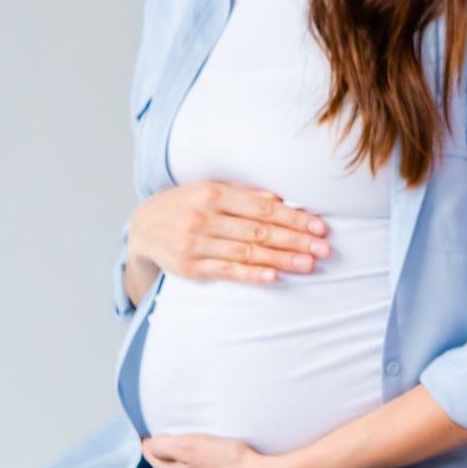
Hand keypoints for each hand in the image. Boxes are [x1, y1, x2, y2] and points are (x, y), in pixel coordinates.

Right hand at [125, 182, 329, 301]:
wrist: (142, 227)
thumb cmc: (188, 205)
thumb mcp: (212, 190)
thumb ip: (245, 195)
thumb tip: (281, 200)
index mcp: (213, 194)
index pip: (263, 208)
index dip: (294, 218)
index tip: (320, 228)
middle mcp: (203, 218)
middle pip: (259, 231)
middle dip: (295, 241)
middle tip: (324, 249)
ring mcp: (195, 244)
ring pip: (246, 253)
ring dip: (281, 260)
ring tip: (309, 264)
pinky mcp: (190, 267)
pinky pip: (226, 272)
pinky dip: (251, 275)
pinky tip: (274, 277)